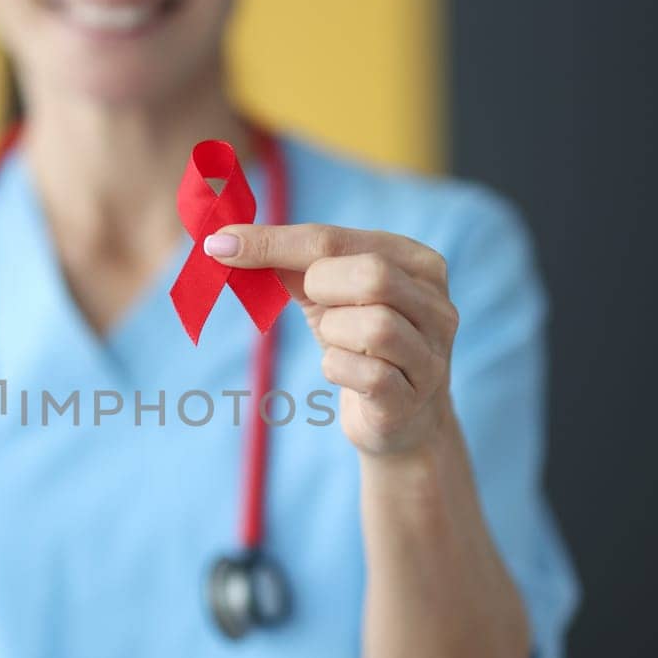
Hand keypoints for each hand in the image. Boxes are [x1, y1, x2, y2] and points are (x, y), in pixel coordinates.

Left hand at [205, 224, 457, 457]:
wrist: (400, 419)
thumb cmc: (358, 344)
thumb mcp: (328, 295)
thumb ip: (288, 263)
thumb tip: (224, 240)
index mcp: (417, 263)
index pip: (336, 239)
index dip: (274, 242)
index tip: (221, 245)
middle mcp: (437, 305)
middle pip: (372, 274)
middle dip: (323, 289)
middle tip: (317, 306)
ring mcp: (431, 354)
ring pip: (373, 326)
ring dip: (334, 334)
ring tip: (338, 343)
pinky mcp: (412, 398)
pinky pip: (367, 374)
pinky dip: (338, 370)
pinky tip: (343, 372)